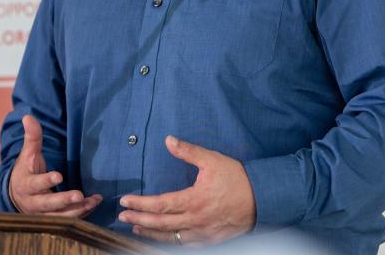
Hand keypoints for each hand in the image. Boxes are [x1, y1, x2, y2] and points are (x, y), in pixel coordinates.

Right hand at [8, 114, 101, 216]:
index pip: (35, 183)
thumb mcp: (27, 154)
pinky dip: (82, 213)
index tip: (58, 176)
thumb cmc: (26, 171)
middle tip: (78, 196)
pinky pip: (68, 219)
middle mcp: (33, 202)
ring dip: (77, 209)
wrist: (18, 196)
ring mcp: (43, 214)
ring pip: (60, 216)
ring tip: (92, 200)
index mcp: (26, 184)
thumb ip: (32, 137)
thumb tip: (28, 116)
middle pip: (47, 204)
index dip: (46, 180)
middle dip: (63, 200)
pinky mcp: (53, 220)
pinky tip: (94, 203)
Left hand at [118, 136, 255, 244]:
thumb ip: (188, 152)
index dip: (140, 203)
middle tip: (123, 216)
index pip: (160, 204)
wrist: (262, 199)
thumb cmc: (237, 178)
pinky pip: (186, 245)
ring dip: (151, 233)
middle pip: (161, 224)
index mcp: (194, 200)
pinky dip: (170, 242)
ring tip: (136, 227)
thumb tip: (168, 140)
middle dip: (139, 219)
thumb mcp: (212, 160)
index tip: (125, 200)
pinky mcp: (211, 240)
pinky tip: (162, 238)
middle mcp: (196, 220)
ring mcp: (203, 233)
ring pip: (171, 238)